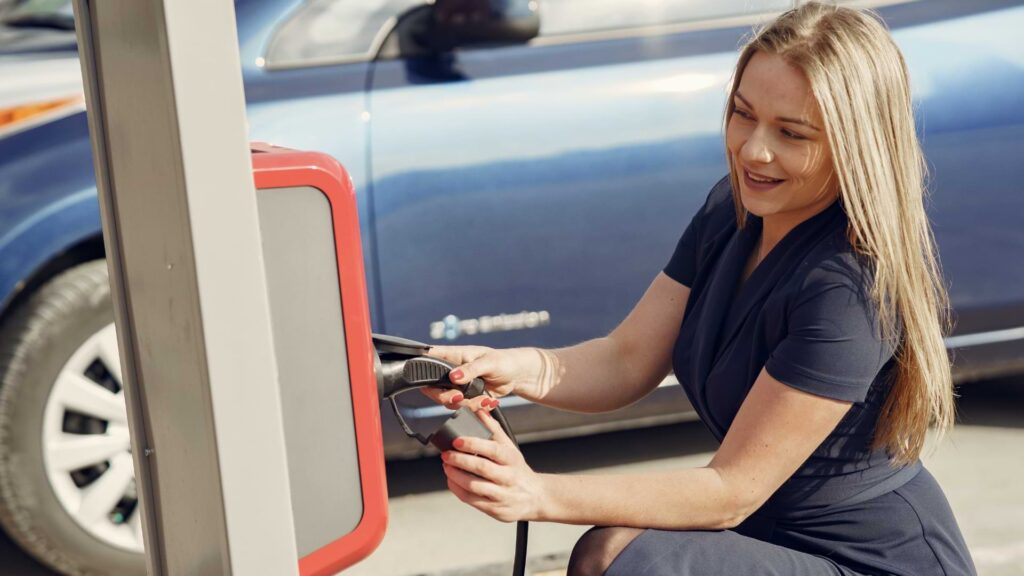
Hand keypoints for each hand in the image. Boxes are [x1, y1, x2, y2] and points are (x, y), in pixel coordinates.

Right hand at [423, 345, 541, 410]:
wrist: (517, 375)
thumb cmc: (504, 361)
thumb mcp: (489, 362)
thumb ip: (471, 369)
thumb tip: (454, 376)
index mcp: (454, 355)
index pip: (430, 358)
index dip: (425, 368)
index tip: (434, 381)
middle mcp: (452, 370)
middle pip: (434, 387)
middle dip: (446, 397)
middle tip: (460, 398)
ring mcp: (458, 385)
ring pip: (448, 401)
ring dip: (466, 404)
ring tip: (484, 399)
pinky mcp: (466, 397)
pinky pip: (463, 407)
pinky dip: (475, 407)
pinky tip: (488, 401)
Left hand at [441, 409, 544, 522]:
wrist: (534, 497)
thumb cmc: (517, 469)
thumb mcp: (510, 448)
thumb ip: (494, 430)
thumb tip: (480, 411)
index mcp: (512, 459)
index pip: (493, 450)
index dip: (473, 444)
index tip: (457, 441)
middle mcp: (509, 477)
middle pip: (482, 468)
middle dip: (460, 460)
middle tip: (446, 454)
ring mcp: (502, 495)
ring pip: (475, 486)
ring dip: (456, 476)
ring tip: (446, 466)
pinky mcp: (495, 509)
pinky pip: (472, 500)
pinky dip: (458, 489)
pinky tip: (451, 480)